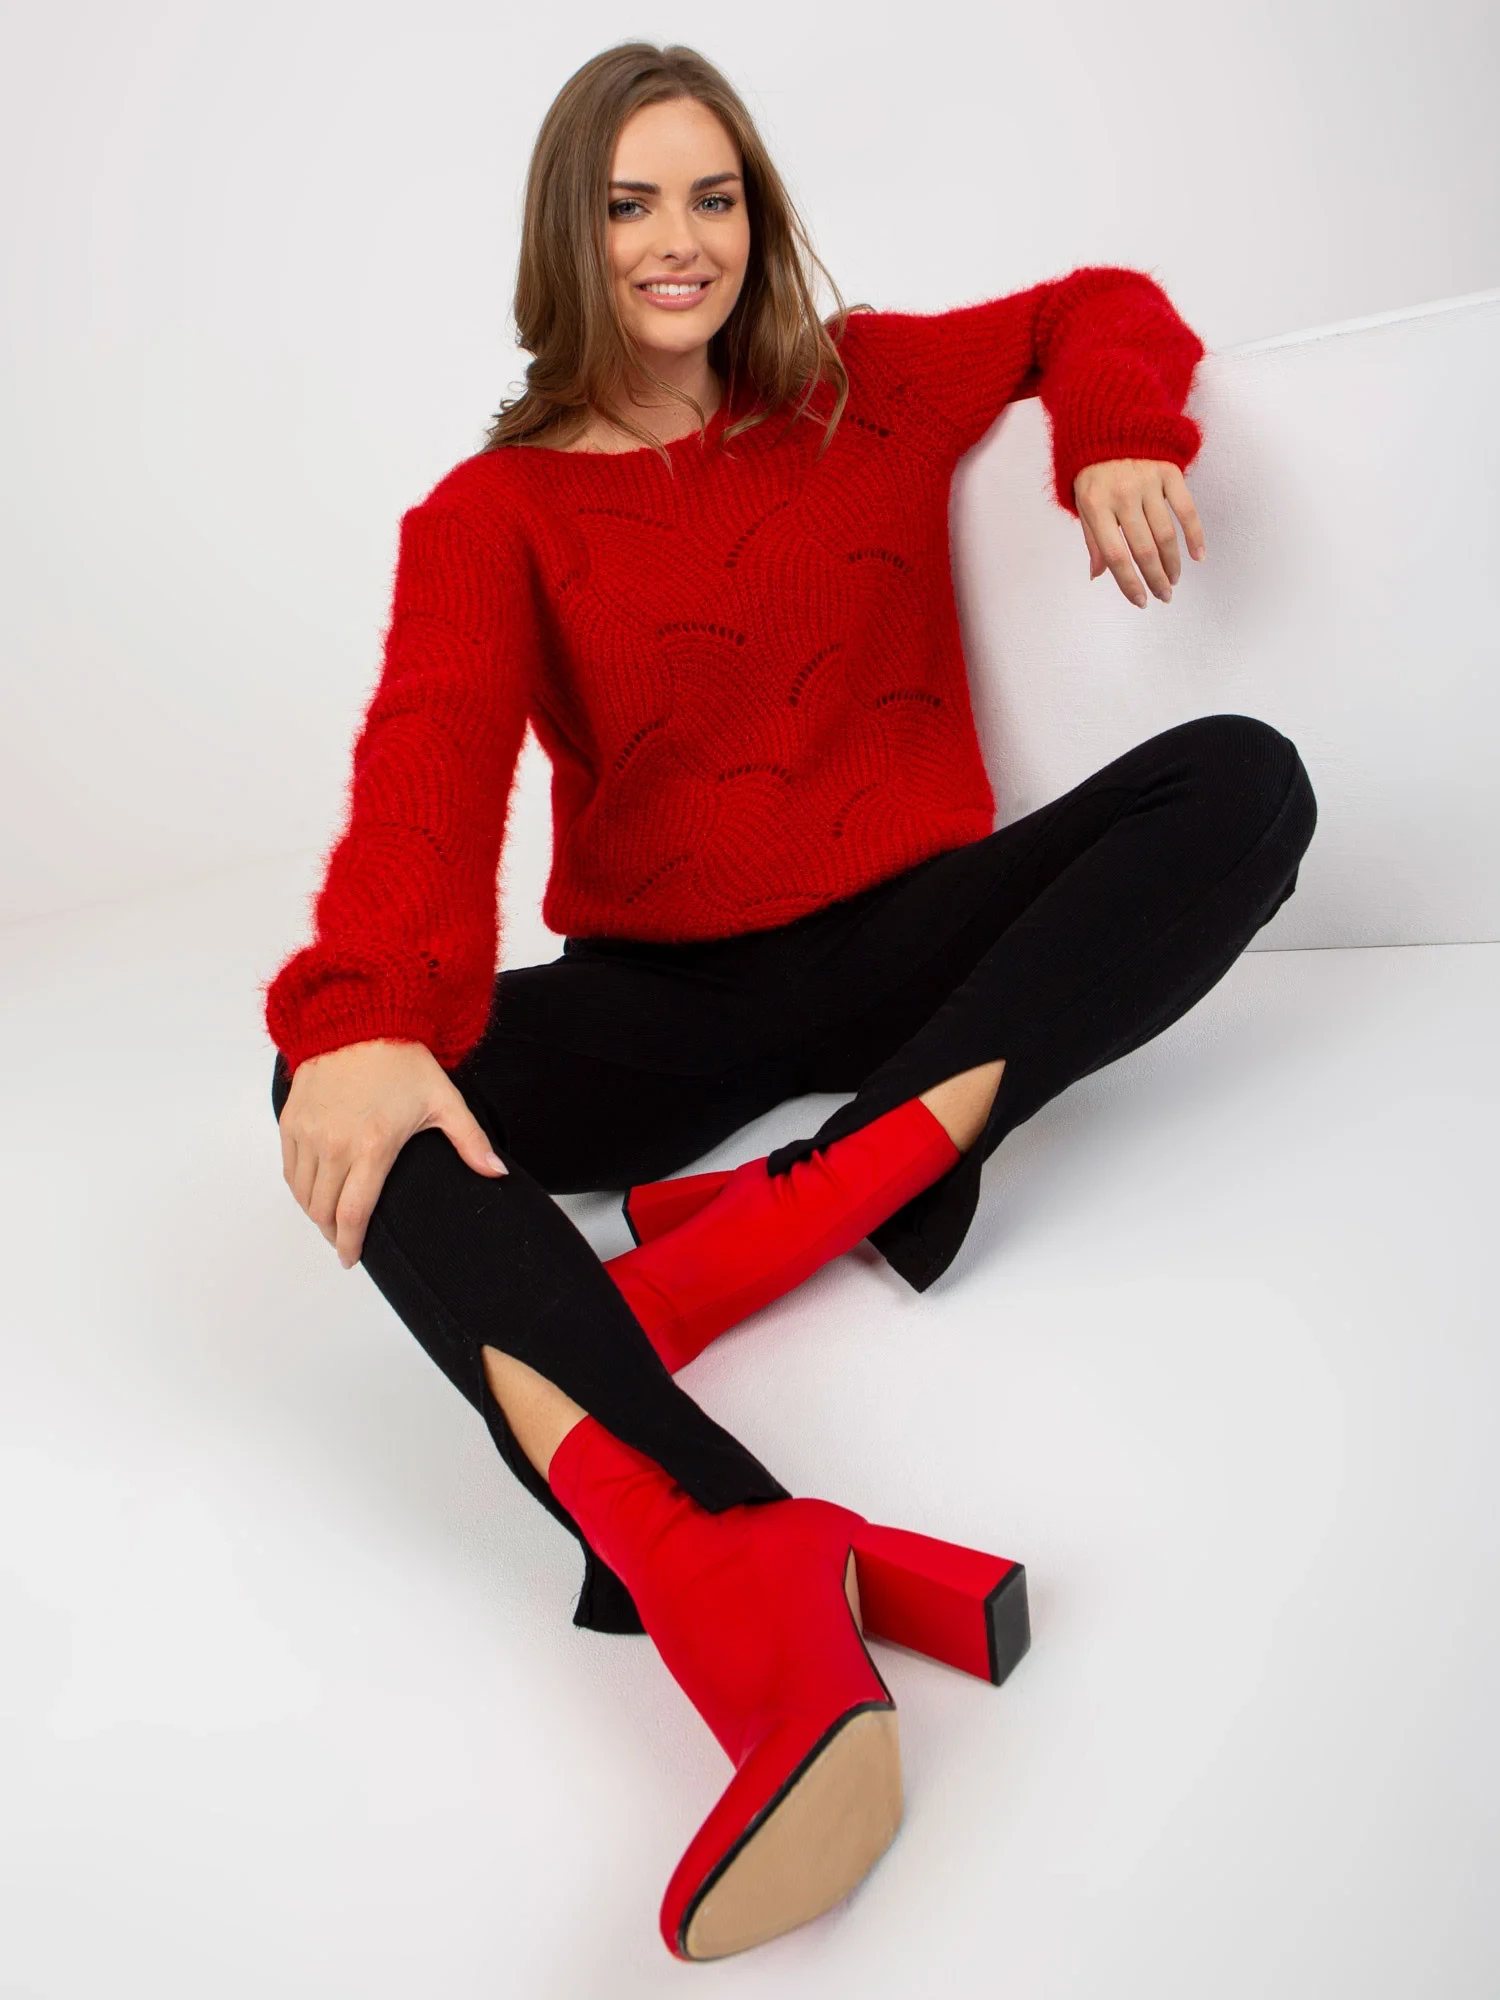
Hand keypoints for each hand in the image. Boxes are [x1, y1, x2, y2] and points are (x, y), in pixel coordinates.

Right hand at [278, 1037, 507, 1268]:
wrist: (360, 1019)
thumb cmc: (403, 1060)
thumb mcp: (444, 1100)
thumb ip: (470, 1142)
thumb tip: (497, 1174)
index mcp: (373, 1146)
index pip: (353, 1214)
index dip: (351, 1243)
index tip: (352, 1258)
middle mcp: (334, 1144)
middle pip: (323, 1210)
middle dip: (333, 1233)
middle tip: (345, 1241)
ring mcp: (308, 1132)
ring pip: (303, 1193)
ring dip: (314, 1213)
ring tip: (330, 1221)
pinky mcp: (291, 1120)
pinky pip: (289, 1168)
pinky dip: (299, 1187)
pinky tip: (314, 1192)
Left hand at [1074, 458, 1205, 607]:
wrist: (1111, 421)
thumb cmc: (1094, 470)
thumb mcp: (1083, 502)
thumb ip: (1092, 538)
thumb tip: (1098, 574)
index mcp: (1096, 505)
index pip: (1115, 555)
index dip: (1129, 582)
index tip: (1141, 601)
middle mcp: (1123, 494)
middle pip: (1144, 548)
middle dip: (1155, 578)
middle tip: (1163, 596)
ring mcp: (1148, 482)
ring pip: (1166, 533)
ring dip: (1172, 563)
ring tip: (1173, 580)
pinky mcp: (1169, 471)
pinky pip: (1186, 509)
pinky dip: (1195, 535)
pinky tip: (1198, 555)